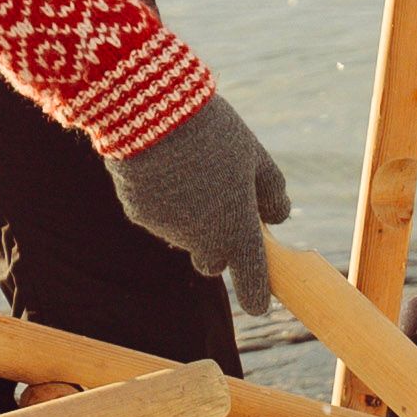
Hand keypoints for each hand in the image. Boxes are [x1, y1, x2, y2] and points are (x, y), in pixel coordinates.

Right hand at [106, 91, 291, 299]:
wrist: (153, 111)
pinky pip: (157, 216)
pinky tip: (164, 166)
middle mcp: (201, 240)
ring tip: (190, 169)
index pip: (251, 280)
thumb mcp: (255, 157)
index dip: (257, 295)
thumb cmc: (215, 133)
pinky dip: (164, 202)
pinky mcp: (139, 215)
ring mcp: (168, 230)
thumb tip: (278, 217)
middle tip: (222, 208)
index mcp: (237, 229)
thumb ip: (272, 192)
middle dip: (218, 245)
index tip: (260, 305)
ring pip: (184, 235)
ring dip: (190, 216)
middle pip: (212, 261)